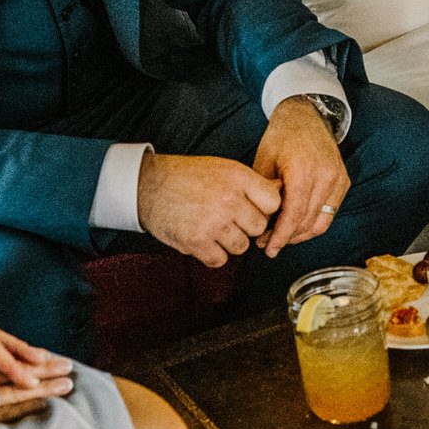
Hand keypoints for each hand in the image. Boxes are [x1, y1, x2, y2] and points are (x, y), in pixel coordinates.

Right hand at [138, 151, 282, 266]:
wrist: (147, 185)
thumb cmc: (186, 177)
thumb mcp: (223, 168)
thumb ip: (251, 184)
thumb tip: (281, 193)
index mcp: (238, 177)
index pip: (274, 203)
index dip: (264, 209)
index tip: (252, 209)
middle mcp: (229, 199)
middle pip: (259, 227)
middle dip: (245, 227)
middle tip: (227, 219)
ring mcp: (214, 222)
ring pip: (241, 246)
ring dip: (229, 242)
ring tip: (211, 227)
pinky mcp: (197, 242)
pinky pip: (220, 260)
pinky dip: (212, 254)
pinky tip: (202, 239)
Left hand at [253, 98, 351, 256]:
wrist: (305, 115)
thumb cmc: (281, 136)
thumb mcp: (264, 161)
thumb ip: (264, 193)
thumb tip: (261, 223)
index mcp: (303, 171)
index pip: (293, 216)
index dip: (279, 237)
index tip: (267, 249)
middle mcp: (325, 177)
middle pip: (307, 223)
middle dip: (286, 238)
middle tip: (267, 243)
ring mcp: (338, 179)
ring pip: (321, 223)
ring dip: (301, 235)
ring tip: (281, 237)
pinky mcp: (343, 182)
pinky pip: (330, 213)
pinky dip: (314, 223)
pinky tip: (297, 225)